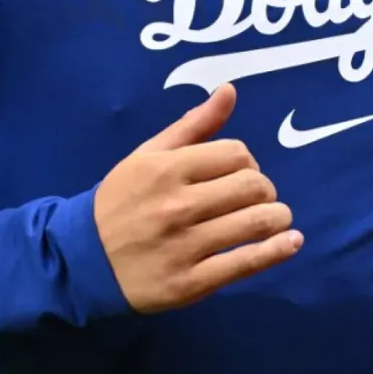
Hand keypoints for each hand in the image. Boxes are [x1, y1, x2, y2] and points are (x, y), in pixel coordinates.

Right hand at [93, 84, 302, 312]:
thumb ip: (193, 125)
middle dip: (265, 189)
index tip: (242, 173)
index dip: (248, 161)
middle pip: (251, 186)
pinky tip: (291, 241)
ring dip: (278, 217)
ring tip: (278, 218)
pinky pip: (246, 263)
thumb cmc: (121, 201)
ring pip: (255, 222)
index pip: (236, 154)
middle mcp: (177, 206)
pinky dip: (277, 250)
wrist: (82, 261)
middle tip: (258, 197)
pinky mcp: (191, 283)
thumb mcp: (148, 156)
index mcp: (166, 169)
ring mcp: (185, 246)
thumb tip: (229, 90)